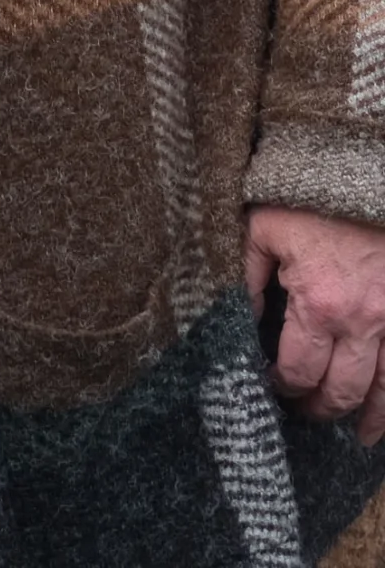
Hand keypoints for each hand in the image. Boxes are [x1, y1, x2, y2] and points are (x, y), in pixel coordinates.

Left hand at [248, 204, 384, 440]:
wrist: (362, 174)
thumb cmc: (308, 199)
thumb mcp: (262, 230)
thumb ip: (246, 278)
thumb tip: (237, 319)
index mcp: (319, 305)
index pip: (299, 370)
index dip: (284, 387)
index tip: (274, 387)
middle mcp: (363, 324)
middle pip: (344, 390)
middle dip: (321, 409)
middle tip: (307, 415)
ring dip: (371, 419)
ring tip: (356, 433)